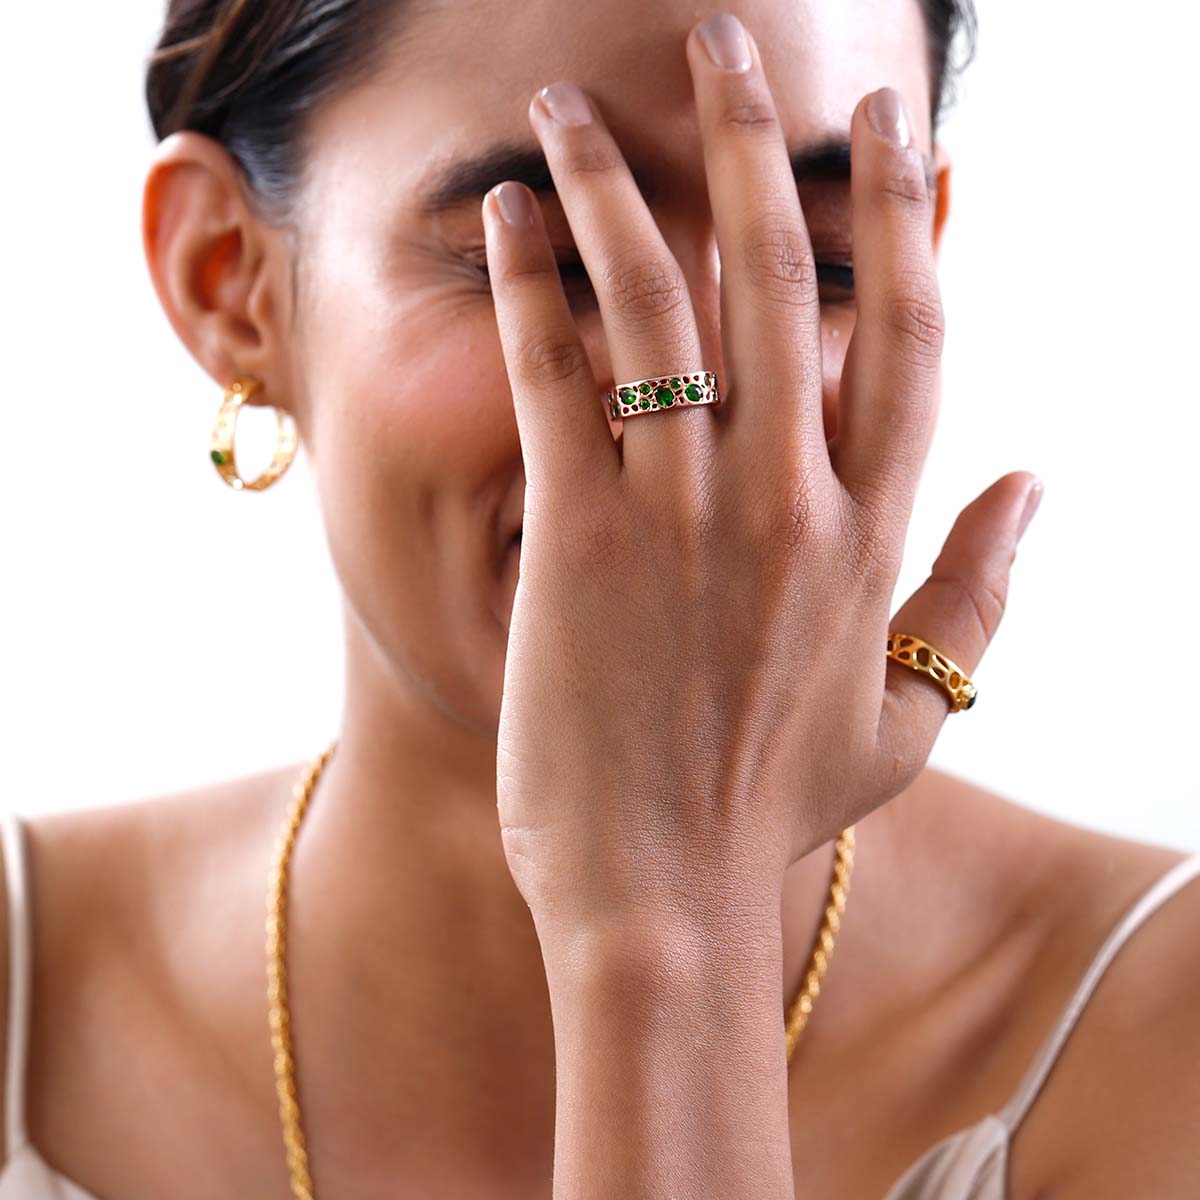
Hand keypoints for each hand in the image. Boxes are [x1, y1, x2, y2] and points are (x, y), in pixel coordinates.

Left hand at [485, 16, 1041, 936]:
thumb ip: (983, 595)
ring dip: (612, 183)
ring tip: (570, 104)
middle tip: (728, 46)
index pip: (907, 333)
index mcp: (872, 535)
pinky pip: (553, 375)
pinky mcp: (575, 538)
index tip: (888, 126)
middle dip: (757, 143)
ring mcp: (682, 514)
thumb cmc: (773, 810)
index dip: (900, 215)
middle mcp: (789, 501)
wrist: (660, 896)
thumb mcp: (914, 717)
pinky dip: (523, 285)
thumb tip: (1043, 483)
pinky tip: (499, 216)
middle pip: (781, 277)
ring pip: (657, 298)